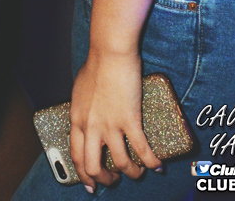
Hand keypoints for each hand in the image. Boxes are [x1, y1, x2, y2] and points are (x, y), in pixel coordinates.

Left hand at [69, 49, 160, 191]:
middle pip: (93, 167)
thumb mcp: (81, 90)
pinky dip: (151, 162)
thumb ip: (84, 108)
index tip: (91, 184)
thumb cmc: (97, 63)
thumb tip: (90, 117)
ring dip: (131, 173)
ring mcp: (110, 125)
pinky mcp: (130, 119)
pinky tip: (158, 165)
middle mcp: (91, 126)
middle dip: (105, 179)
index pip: (76, 155)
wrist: (110, 51)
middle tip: (113, 180)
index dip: (84, 174)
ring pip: (120, 163)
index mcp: (77, 118)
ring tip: (138, 173)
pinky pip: (142, 149)